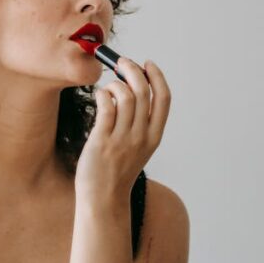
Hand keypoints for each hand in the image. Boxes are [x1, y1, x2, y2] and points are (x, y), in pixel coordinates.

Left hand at [74, 58, 170, 203]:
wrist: (103, 199)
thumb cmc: (117, 170)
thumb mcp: (139, 147)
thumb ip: (140, 122)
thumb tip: (132, 88)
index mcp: (154, 136)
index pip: (164, 99)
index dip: (157, 76)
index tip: (147, 64)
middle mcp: (141, 136)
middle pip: (143, 91)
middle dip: (132, 69)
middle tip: (121, 63)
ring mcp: (122, 139)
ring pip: (124, 95)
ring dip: (114, 83)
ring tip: (108, 88)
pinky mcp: (102, 141)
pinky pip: (106, 105)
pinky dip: (102, 94)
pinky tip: (99, 97)